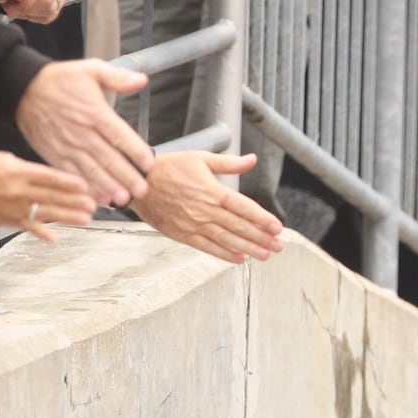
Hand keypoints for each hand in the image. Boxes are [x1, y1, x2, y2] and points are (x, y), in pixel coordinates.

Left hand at [0, 0, 66, 23]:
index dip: (26, 3)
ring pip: (50, 9)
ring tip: (19, 4)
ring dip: (31, 12)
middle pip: (47, 0)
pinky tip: (27, 7)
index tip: (11, 9)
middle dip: (27, 7)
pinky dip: (36, 16)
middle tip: (12, 5)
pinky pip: (51, 15)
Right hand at [0, 151, 94, 241]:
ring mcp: (13, 206)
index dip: (69, 182)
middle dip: (75, 201)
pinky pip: (27, 227)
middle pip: (52, 196)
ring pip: (45, 212)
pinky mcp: (6, 220)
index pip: (49, 177)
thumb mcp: (4, 159)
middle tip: (93, 204)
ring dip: (67, 216)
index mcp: (18, 171)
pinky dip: (41, 233)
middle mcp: (18, 190)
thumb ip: (27, 167)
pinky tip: (55, 238)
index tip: (85, 185)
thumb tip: (47, 174)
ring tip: (86, 219)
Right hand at [15, 60, 153, 206]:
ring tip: (122, 200)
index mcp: (94, 112)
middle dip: (125, 176)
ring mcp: (67, 146)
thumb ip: (118, 78)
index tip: (149, 163)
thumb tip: (142, 80)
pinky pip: (71, 175)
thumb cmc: (59, 80)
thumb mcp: (91, 70)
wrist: (22, 89)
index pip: (118, 135)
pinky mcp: (54, 155)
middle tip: (141, 190)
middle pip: (107, 157)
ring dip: (107, 187)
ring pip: (90, 170)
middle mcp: (81, 132)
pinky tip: (97, 199)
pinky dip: (84, 188)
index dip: (135, 150)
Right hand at [130, 151, 285, 263]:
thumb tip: (251, 159)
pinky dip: (223, 254)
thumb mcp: (201, 158)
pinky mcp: (182, 234)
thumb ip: (229, 163)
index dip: (262, 218)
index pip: (244, 208)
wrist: (138, 181)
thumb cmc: (169, 167)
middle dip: (262, 237)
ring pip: (226, 239)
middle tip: (279, 245)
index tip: (277, 227)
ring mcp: (194, 224)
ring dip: (248, 248)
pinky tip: (238, 259)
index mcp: (213, 191)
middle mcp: (205, 210)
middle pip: (239, 227)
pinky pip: (206, 247)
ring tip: (265, 255)